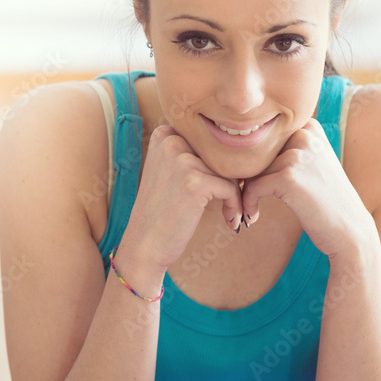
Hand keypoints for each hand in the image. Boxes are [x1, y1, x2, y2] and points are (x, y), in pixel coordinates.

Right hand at [125, 124, 243, 272]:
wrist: (144, 245)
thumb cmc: (161, 211)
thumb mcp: (169, 171)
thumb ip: (193, 153)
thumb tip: (236, 149)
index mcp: (164, 135)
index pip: (208, 140)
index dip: (219, 163)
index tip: (221, 186)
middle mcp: (171, 142)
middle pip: (220, 154)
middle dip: (231, 178)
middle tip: (231, 201)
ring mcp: (182, 161)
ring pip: (229, 171)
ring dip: (235, 194)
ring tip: (230, 213)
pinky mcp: (195, 182)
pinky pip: (231, 188)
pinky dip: (234, 206)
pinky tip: (229, 221)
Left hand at [240, 118, 369, 259]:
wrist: (350, 229)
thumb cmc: (327, 200)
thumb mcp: (313, 162)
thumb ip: (289, 148)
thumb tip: (246, 145)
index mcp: (309, 128)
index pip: (266, 138)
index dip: (255, 161)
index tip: (253, 182)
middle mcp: (304, 135)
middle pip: (256, 153)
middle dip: (248, 176)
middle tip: (249, 198)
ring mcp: (297, 155)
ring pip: (252, 171)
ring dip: (247, 193)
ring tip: (252, 210)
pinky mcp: (288, 177)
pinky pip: (252, 187)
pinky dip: (249, 204)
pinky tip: (253, 217)